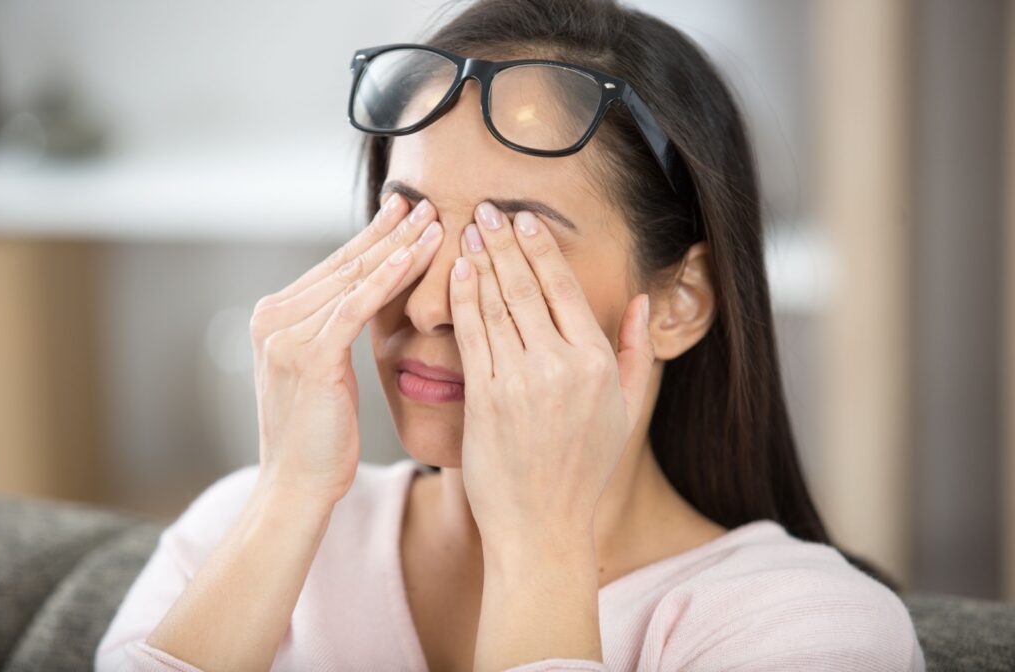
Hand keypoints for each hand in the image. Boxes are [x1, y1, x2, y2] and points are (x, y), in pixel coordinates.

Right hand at [248, 195, 442, 507]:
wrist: (295, 487)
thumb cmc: (318, 436)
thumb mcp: (322, 371)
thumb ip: (332, 329)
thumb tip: (366, 295)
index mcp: (276, 317)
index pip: (336, 267)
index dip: (374, 237)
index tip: (408, 212)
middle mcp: (273, 317)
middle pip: (346, 264)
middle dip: (391, 232)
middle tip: (427, 202)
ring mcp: (286, 334)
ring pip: (354, 279)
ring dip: (398, 247)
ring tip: (435, 222)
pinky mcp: (309, 355)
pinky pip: (356, 307)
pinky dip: (387, 279)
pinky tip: (415, 258)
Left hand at [449, 202, 654, 552]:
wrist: (541, 526)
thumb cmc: (582, 471)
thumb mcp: (624, 411)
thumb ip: (634, 352)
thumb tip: (639, 300)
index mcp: (596, 365)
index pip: (565, 290)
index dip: (541, 249)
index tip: (524, 220)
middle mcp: (561, 367)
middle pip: (527, 288)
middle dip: (504, 242)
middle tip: (486, 208)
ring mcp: (521, 383)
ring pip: (497, 306)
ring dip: (481, 262)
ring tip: (467, 230)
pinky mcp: (486, 400)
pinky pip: (472, 337)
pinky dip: (464, 300)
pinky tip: (458, 273)